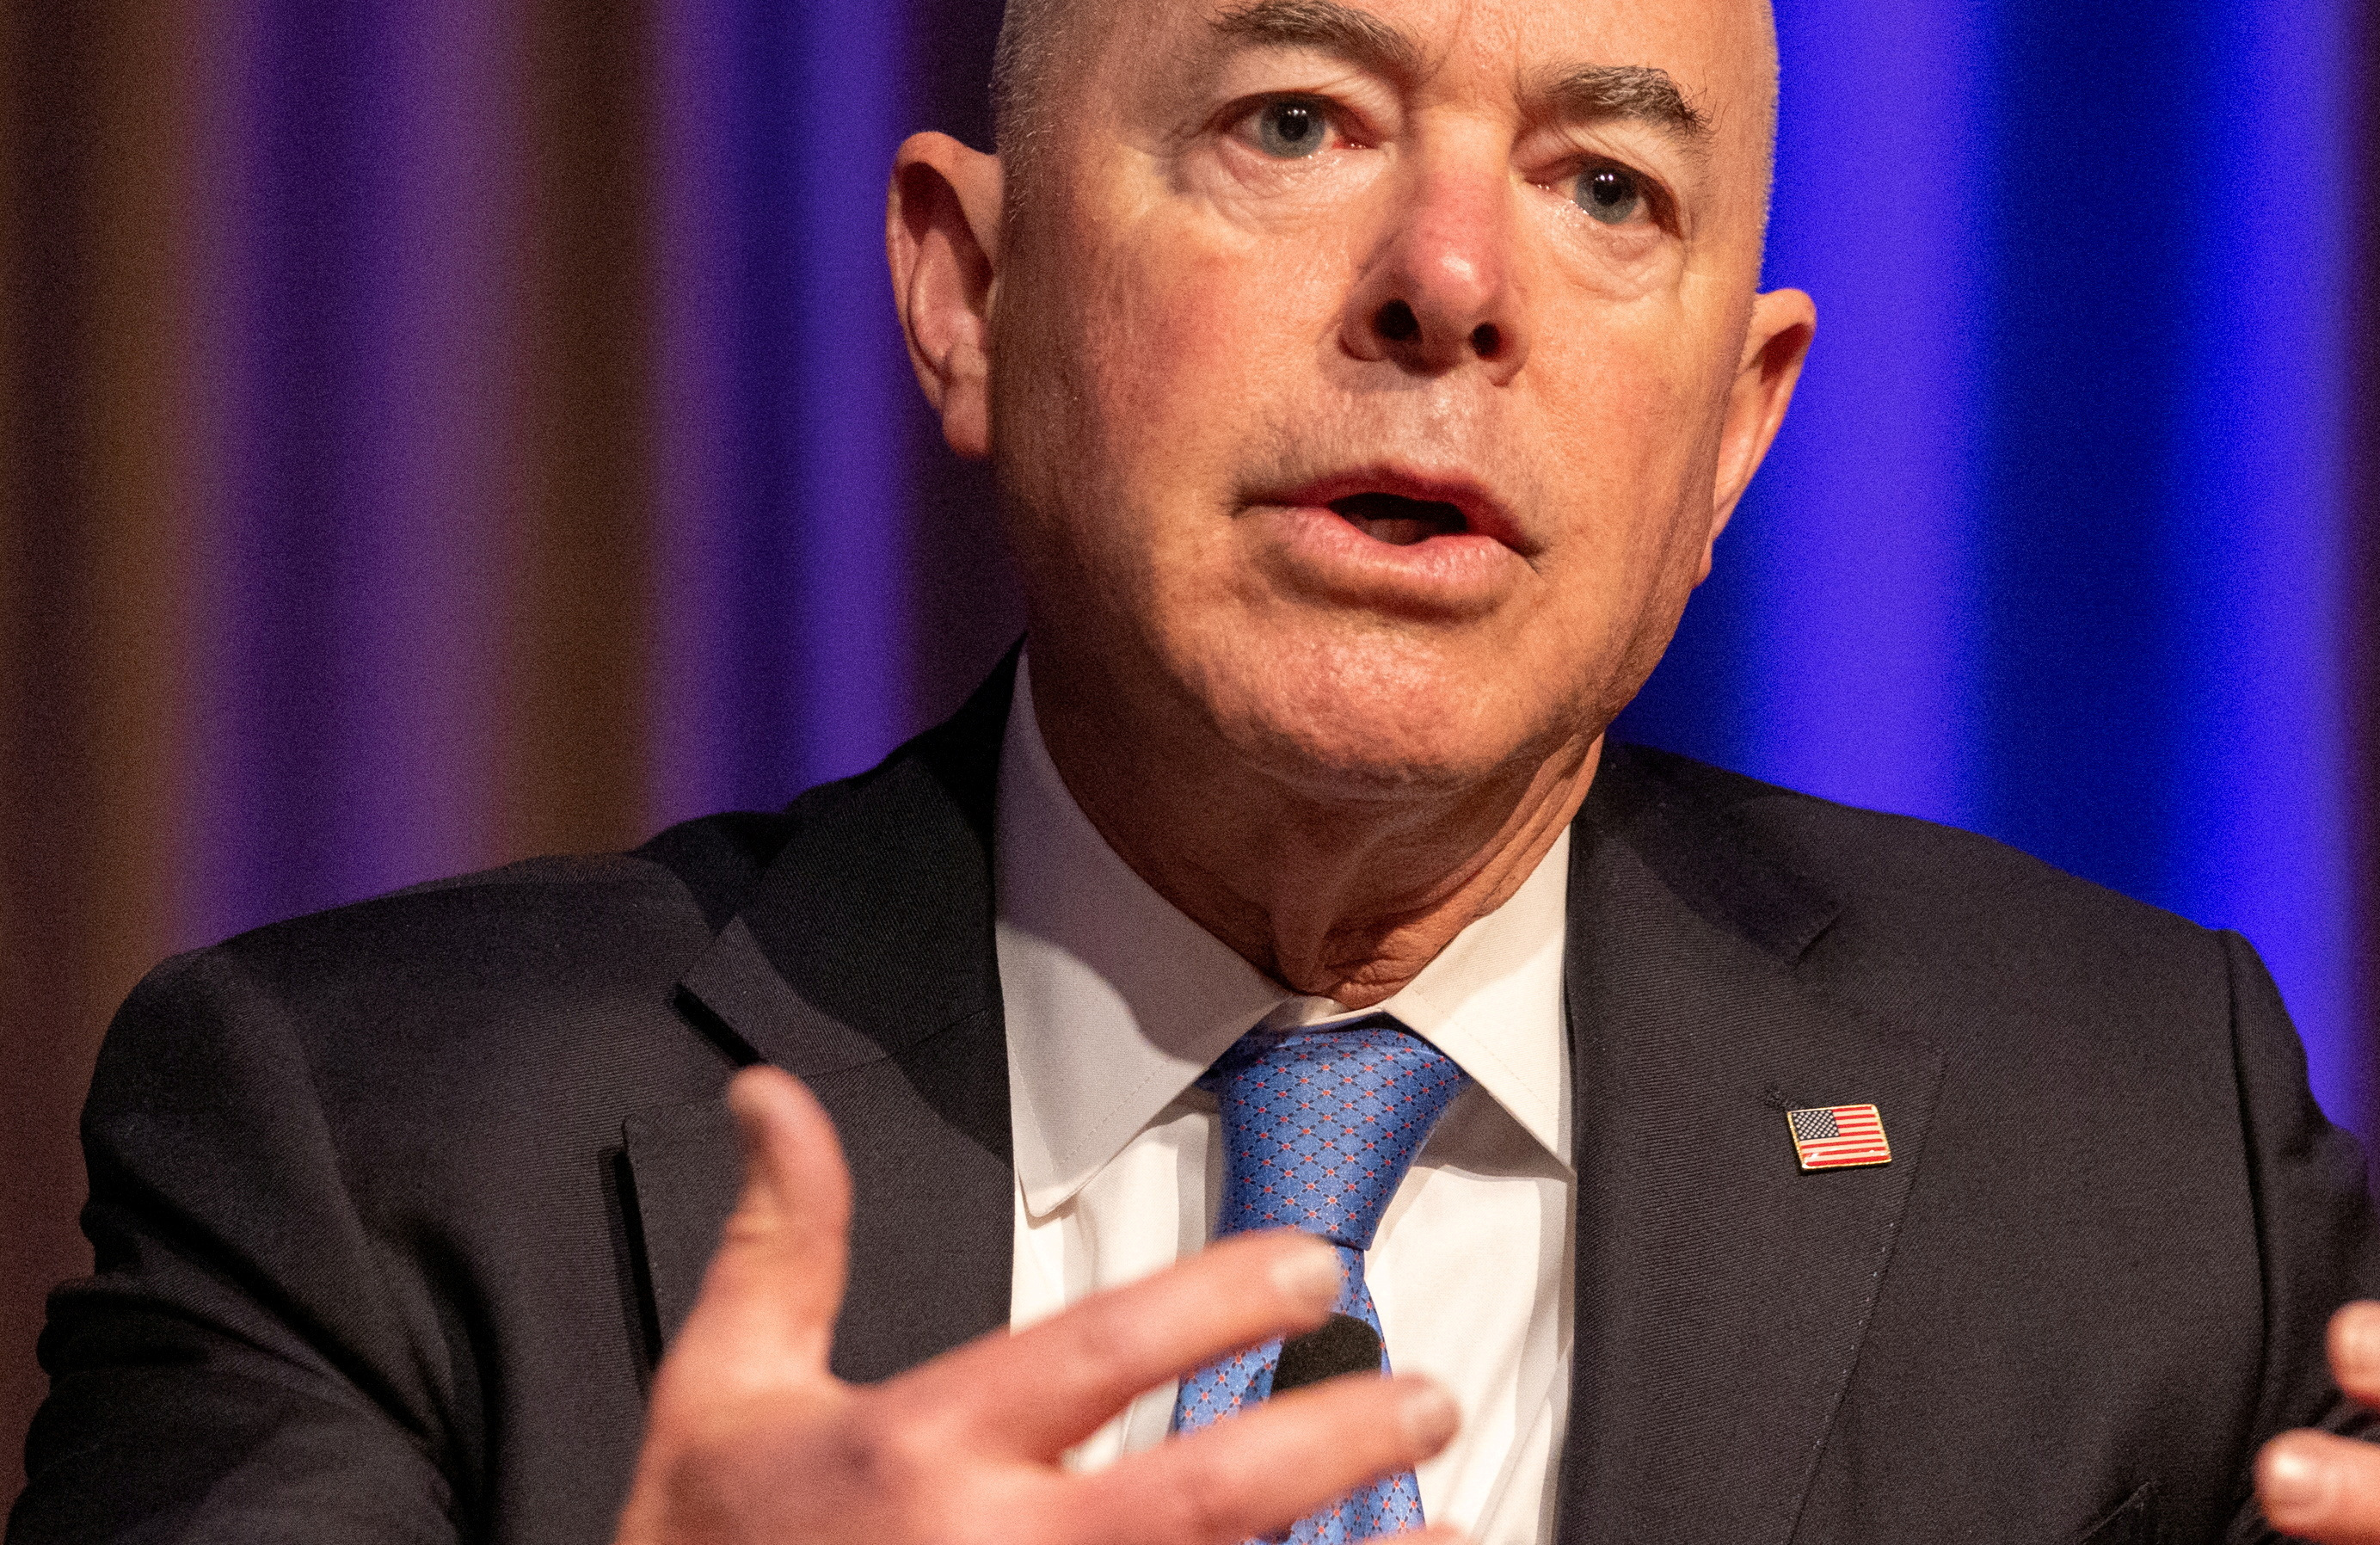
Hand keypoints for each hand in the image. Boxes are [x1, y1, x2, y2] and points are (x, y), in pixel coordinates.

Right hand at [614, 1067, 1464, 1544]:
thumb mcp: (716, 1396)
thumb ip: (779, 1244)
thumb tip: (775, 1096)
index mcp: (914, 1453)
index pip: (1095, 1354)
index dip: (1217, 1302)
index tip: (1314, 1265)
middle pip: (1202, 1497)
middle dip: (1332, 1441)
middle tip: (1423, 1396)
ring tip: (1444, 1522)